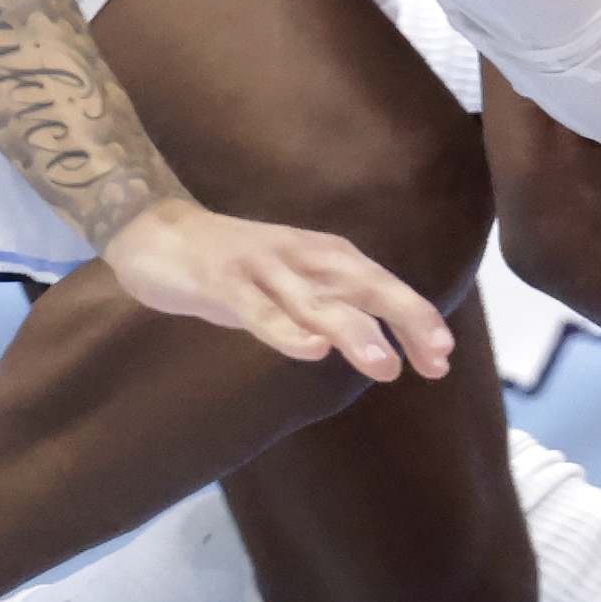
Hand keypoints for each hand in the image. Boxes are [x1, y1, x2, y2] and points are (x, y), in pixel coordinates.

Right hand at [101, 198, 453, 382]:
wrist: (159, 236)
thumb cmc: (236, 269)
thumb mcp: (294, 286)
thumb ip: (334, 310)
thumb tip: (387, 347)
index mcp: (324, 257)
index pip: (383, 286)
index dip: (416, 319)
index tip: (441, 360)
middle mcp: (302, 256)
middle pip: (364, 285)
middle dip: (403, 319)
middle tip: (434, 359)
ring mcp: (262, 267)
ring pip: (315, 301)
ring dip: (352, 331)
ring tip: (383, 365)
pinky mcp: (223, 281)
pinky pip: (258, 309)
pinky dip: (285, 330)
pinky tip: (311, 351)